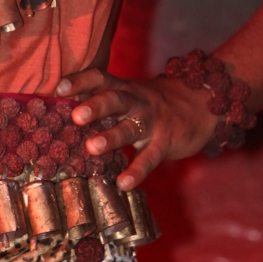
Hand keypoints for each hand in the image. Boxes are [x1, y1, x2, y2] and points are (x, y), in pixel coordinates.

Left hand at [54, 66, 219, 190]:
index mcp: (124, 88)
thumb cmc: (155, 101)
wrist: (203, 102)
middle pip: (115, 99)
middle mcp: (136, 102)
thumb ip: (103, 97)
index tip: (59, 89)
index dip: (80, 81)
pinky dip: (137, 171)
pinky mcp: (166, 142)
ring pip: (131, 127)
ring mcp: (152, 122)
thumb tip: (62, 106)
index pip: (100, 78)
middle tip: (75, 117)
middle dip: (95, 106)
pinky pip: (150, 157)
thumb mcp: (130, 92)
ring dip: (111, 137)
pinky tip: (123, 183)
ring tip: (92, 148)